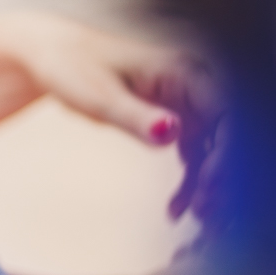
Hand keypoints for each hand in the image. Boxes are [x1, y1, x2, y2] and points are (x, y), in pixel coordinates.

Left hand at [5, 13, 222, 221]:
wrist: (49, 56)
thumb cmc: (71, 66)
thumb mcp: (100, 96)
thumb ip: (135, 115)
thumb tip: (171, 131)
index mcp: (184, 69)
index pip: (225, 113)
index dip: (226, 153)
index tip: (209, 189)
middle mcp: (194, 81)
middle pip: (225, 134)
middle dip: (219, 177)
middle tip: (204, 217)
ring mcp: (186, 98)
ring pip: (212, 147)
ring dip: (206, 184)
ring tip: (187, 217)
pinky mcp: (175, 114)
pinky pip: (195, 150)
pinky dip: (190, 179)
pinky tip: (176, 208)